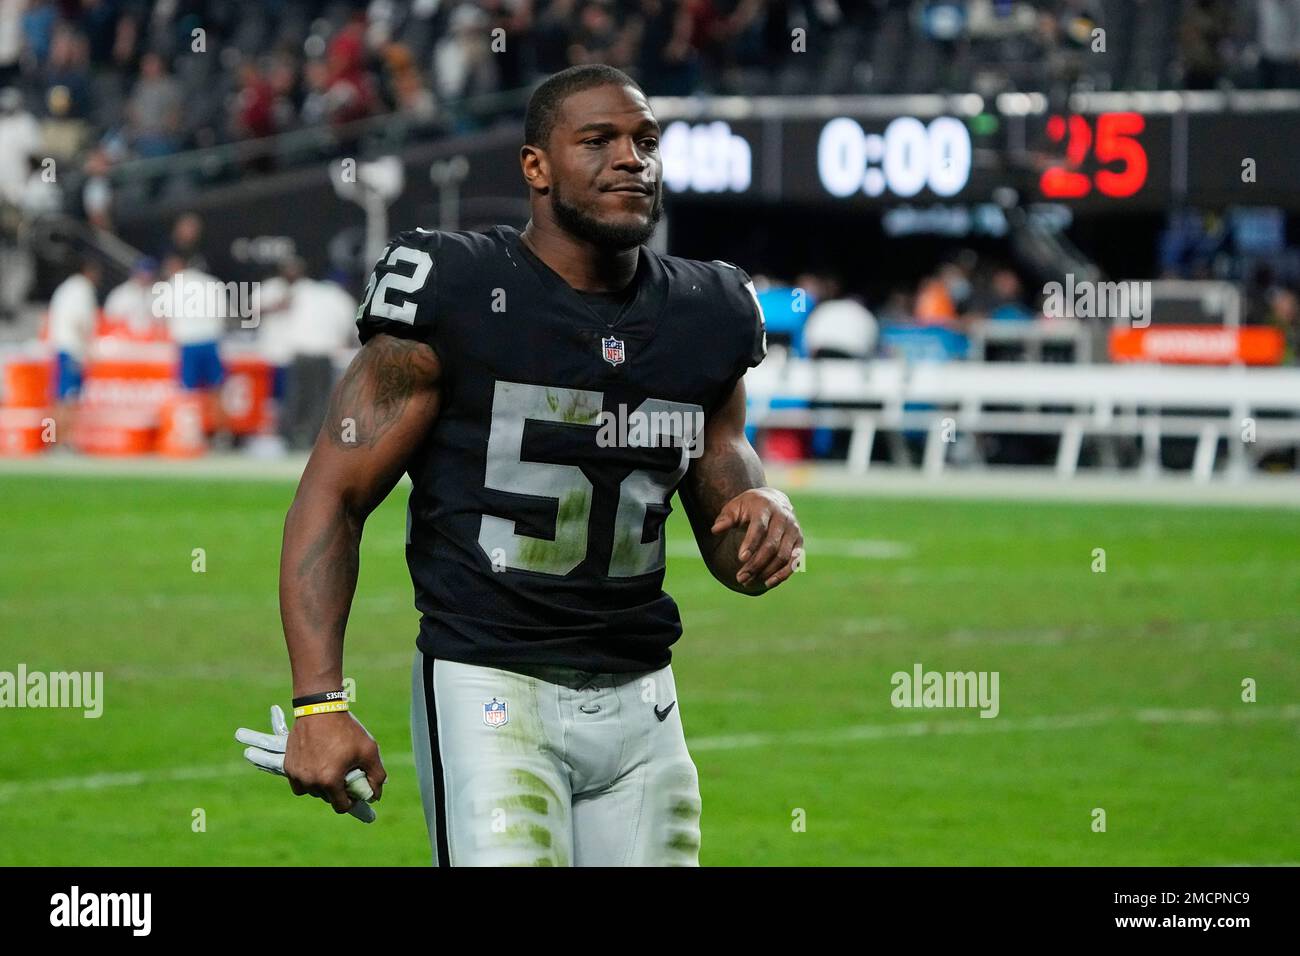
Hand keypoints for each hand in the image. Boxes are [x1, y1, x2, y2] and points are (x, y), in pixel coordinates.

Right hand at [236, 704, 382, 822]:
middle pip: (327, 798)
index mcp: (330, 781)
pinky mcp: (288, 766)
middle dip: (336, 791)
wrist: (320, 710)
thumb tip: (375, 796)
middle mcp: (310, 782)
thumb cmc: (346, 730)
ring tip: (330, 768)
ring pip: (312, 791)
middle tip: (343, 774)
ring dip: (321, 786)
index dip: (351, 801)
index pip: (341, 806)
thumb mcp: (369, 750)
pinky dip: (307, 779)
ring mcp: (297, 775)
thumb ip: (377, 776)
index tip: (354, 792)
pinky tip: (317, 765)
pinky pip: (298, 783)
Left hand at [711, 487, 802, 590]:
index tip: (740, 559)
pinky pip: (794, 561)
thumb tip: (715, 530)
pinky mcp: (799, 542)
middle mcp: (783, 518)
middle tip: (740, 578)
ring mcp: (793, 530)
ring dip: (766, 572)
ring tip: (747, 582)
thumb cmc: (748, 507)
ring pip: (783, 556)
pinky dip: (783, 574)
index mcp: (766, 507)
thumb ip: (725, 519)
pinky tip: (768, 583)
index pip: (760, 527)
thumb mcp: (734, 507)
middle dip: (756, 564)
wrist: (773, 501)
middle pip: (771, 545)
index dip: (751, 543)